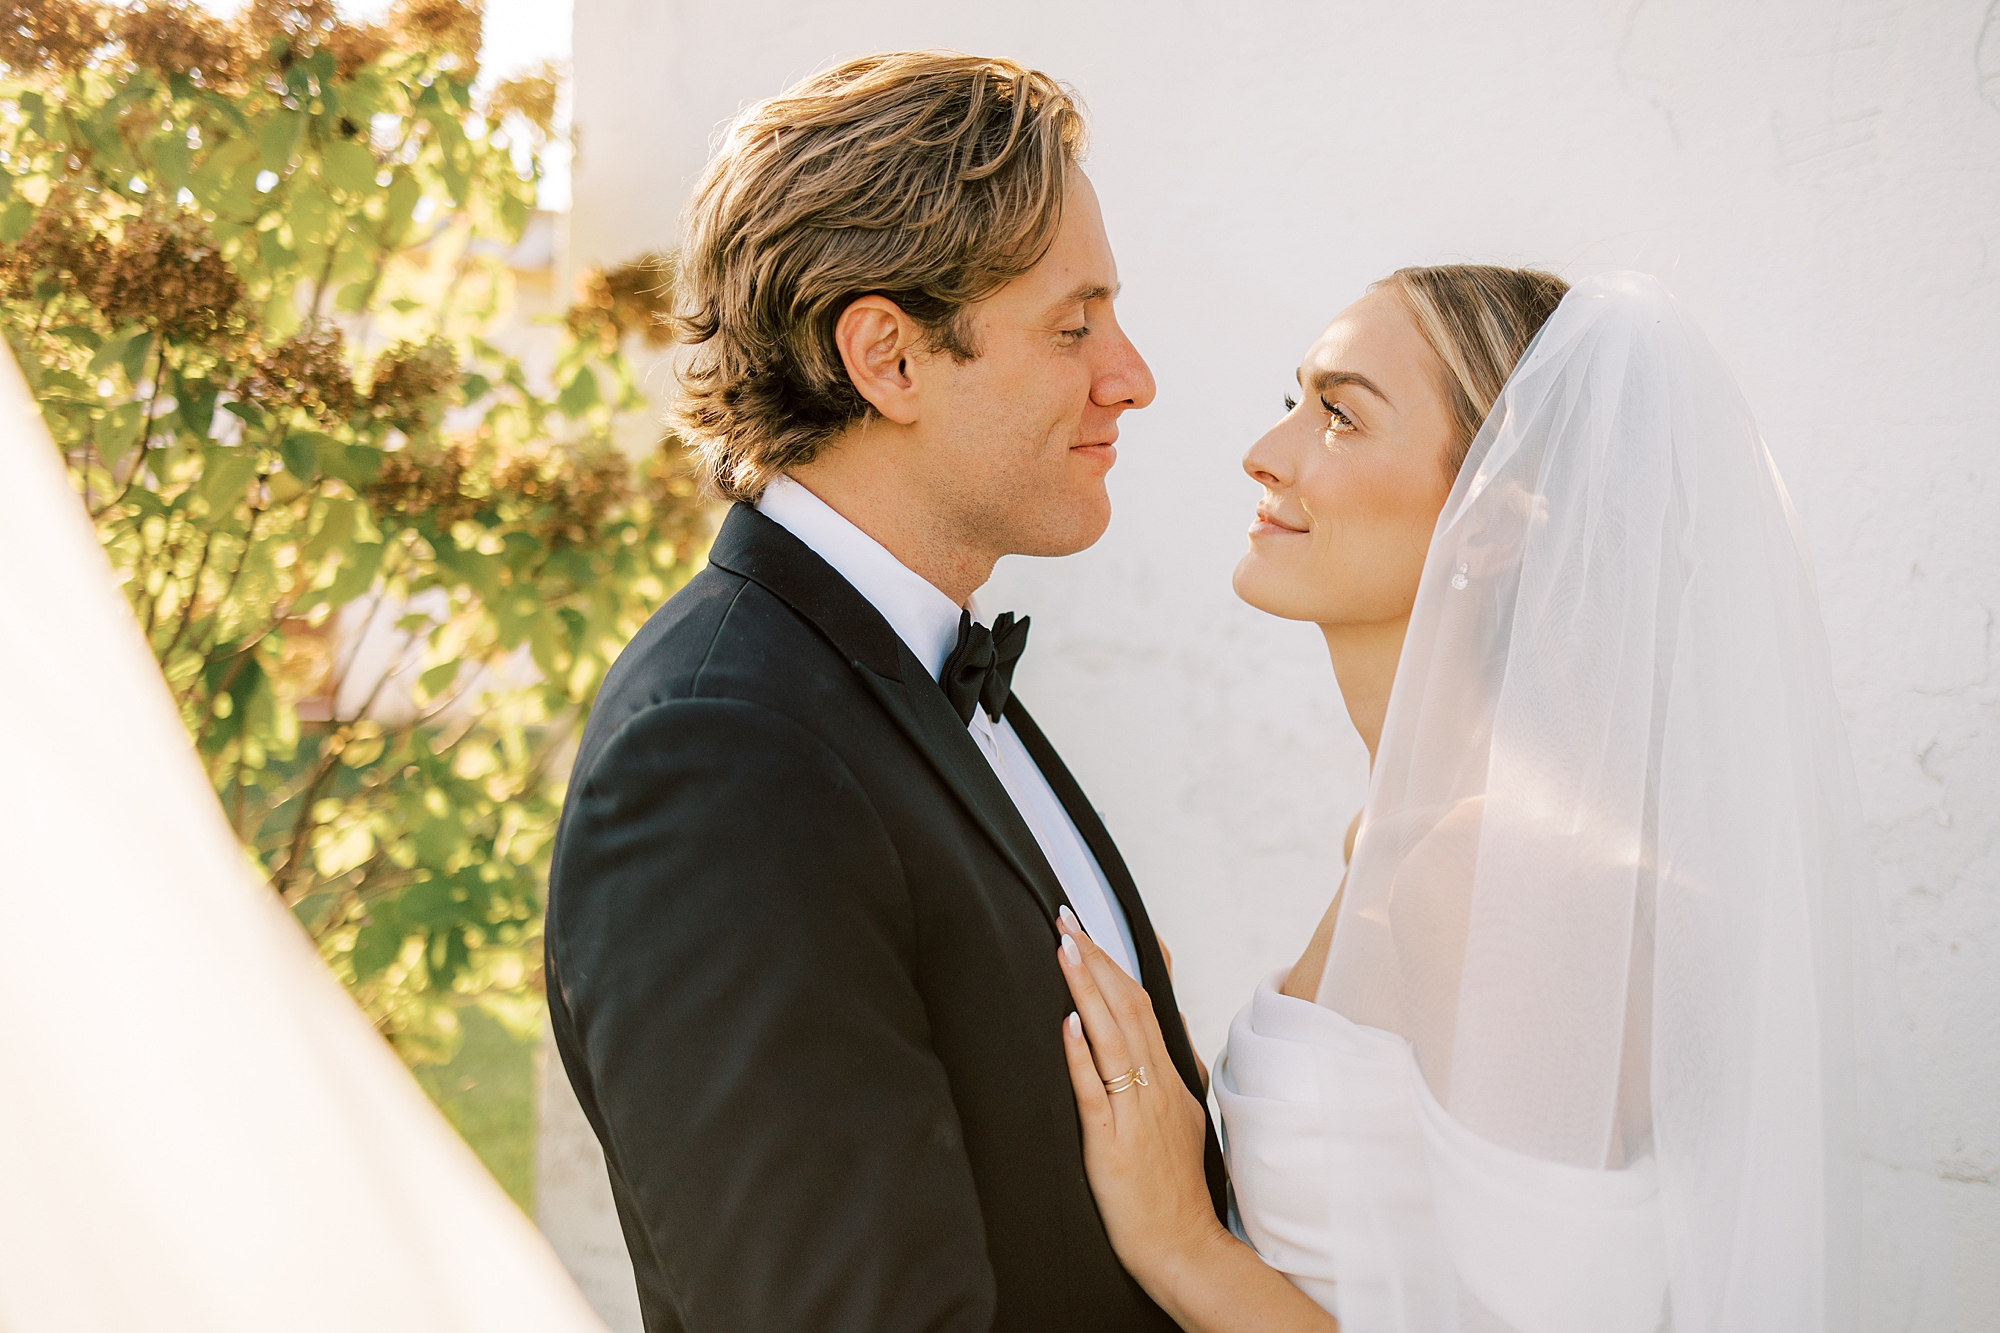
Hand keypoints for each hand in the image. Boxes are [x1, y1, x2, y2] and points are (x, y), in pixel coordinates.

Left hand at [1056, 908, 1227, 1293]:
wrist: (1185, 1250)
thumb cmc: (1173, 1193)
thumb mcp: (1182, 1124)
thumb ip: (1168, 1082)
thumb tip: (1161, 1047)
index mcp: (1170, 1081)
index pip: (1145, 1005)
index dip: (1118, 964)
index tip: (1092, 929)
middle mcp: (1156, 1088)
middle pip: (1128, 1008)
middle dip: (1097, 959)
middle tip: (1067, 919)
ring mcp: (1136, 1115)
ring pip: (1113, 1039)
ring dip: (1087, 989)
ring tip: (1065, 948)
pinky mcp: (1113, 1145)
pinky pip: (1096, 1093)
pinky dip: (1082, 1056)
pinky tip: (1067, 1025)